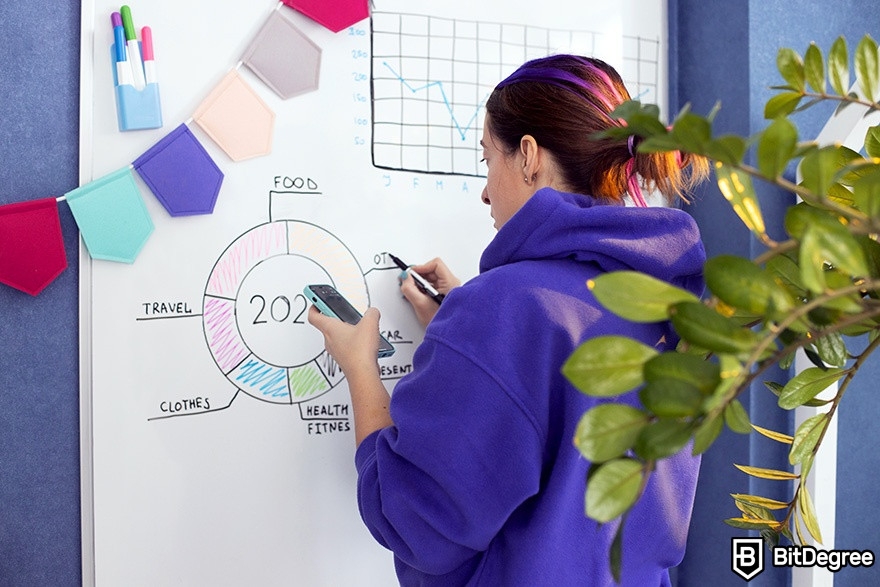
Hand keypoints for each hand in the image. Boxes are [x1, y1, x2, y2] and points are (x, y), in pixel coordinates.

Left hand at [307, 305, 393, 443]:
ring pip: (336, 336)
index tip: (316, 299)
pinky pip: (345, 346)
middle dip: (333, 316)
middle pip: (326, 325)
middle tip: (339, 310)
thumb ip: (371, 313)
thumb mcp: (370, 323)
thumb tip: (372, 312)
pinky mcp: (344, 358)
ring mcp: (336, 350)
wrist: (363, 373)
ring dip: (345, 330)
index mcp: (330, 328)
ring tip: (358, 327)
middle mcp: (329, 340)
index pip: (313, 315)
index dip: (314, 305)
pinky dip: (353, 341)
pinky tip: (365, 341)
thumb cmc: (359, 352)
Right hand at [399, 257, 460, 327]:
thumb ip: (410, 289)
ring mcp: (450, 290)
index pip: (436, 264)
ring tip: (414, 293)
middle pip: (433, 271)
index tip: (411, 274)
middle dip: (419, 276)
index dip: (421, 267)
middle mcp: (452, 284)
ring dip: (421, 284)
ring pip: (432, 279)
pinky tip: (419, 297)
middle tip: (409, 282)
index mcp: (451, 283)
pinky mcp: (446, 296)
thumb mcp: (421, 305)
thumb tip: (405, 278)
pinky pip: (433, 287)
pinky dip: (424, 289)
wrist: (447, 337)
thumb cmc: (441, 324)